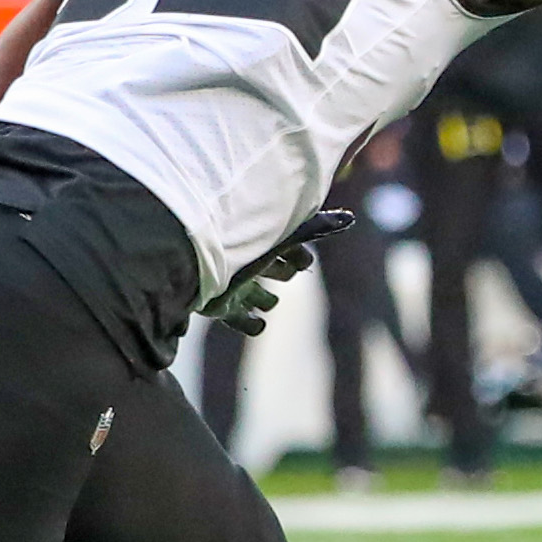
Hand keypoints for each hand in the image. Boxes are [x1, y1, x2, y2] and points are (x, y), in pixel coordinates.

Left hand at [201, 205, 354, 331]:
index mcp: (263, 242)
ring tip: (267, 299)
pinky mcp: (223, 307)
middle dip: (284, 272)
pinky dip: (254, 324)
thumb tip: (351, 217)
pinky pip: (246, 322)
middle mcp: (251, 262)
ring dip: (267, 300)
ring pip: (262, 297)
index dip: (299, 256)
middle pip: (279, 272)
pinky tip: (257, 321)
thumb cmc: (238, 243)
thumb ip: (317, 226)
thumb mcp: (283, 233)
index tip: (300, 260)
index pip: (292, 250)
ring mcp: (238, 285)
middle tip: (283, 271)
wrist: (191, 263)